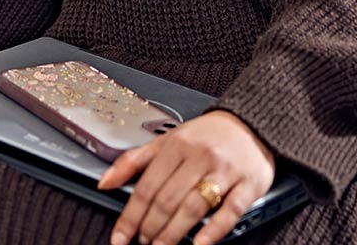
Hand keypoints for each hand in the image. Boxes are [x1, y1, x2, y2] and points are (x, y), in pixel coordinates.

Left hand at [97, 109, 275, 244]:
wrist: (251, 123)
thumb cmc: (206, 136)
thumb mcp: (167, 140)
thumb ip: (134, 160)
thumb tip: (105, 182)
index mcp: (178, 145)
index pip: (146, 186)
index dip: (130, 216)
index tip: (120, 237)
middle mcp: (201, 156)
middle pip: (168, 200)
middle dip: (150, 228)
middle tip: (142, 243)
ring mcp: (226, 171)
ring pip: (194, 207)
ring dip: (173, 233)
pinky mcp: (249, 184)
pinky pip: (230, 211)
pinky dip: (213, 230)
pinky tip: (198, 244)